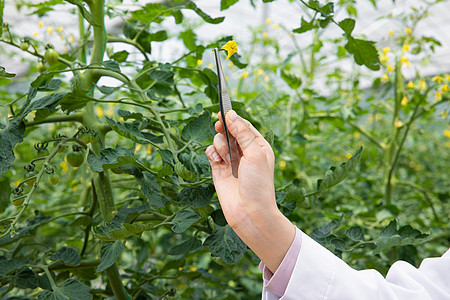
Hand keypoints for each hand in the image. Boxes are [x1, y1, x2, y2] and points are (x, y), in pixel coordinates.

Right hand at [205, 110, 294, 272]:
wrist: (249, 212)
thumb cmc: (258, 183)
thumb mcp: (255, 153)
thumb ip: (242, 133)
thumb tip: (231, 114)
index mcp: (258, 146)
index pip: (244, 125)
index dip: (234, 118)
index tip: (223, 111)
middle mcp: (244, 152)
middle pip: (229, 130)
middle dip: (224, 128)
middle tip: (220, 125)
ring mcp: (231, 160)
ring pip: (219, 140)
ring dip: (220, 145)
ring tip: (226, 158)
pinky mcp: (218, 168)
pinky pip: (211, 152)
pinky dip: (212, 153)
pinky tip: (217, 162)